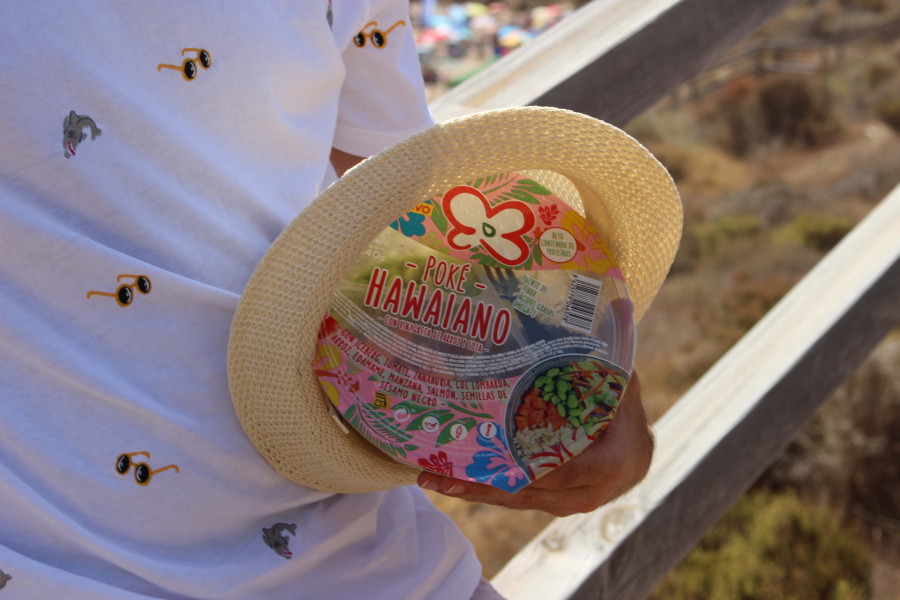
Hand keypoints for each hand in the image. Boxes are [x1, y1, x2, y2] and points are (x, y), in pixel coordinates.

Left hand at [417, 372, 653, 516]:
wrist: (637, 450)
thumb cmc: (624, 408)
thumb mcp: (617, 378)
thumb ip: (601, 350)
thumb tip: (594, 301)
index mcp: (609, 462)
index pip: (563, 467)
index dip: (524, 464)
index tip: (488, 457)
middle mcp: (586, 491)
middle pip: (527, 489)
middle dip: (481, 481)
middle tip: (438, 473)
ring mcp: (567, 503)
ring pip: (516, 499)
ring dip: (473, 490)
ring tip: (432, 479)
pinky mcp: (550, 505)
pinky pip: (515, 499)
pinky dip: (483, 490)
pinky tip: (449, 481)